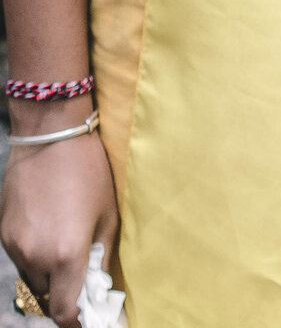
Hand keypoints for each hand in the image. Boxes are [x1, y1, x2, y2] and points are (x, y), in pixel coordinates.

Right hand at [1, 136, 118, 325]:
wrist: (49, 134)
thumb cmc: (88, 170)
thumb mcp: (107, 213)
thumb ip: (103, 255)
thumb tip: (100, 283)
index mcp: (66, 254)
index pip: (65, 312)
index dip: (76, 321)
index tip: (87, 318)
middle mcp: (36, 256)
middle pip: (48, 295)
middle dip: (64, 291)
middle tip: (80, 274)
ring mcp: (15, 245)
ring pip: (32, 276)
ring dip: (48, 272)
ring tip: (64, 242)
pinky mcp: (3, 232)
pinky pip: (20, 256)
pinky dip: (34, 253)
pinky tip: (48, 226)